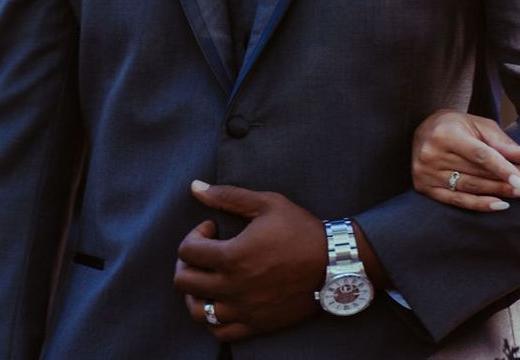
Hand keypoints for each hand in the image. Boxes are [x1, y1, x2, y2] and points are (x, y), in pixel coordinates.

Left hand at [173, 180, 325, 341]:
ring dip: (194, 294)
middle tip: (204, 253)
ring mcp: (244, 310)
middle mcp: (233, 287)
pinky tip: (222, 301)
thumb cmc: (301, 230)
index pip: (186, 251)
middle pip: (184, 281)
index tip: (212, 229)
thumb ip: (228, 195)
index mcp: (233, 256)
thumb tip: (195, 186)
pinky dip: (213, 319)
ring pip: (197, 312)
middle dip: (187, 262)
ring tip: (207, 279)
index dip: (194, 234)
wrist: (334, 264)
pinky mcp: (256, 324)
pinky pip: (220, 333)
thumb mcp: (267, 203)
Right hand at [410, 110, 519, 211]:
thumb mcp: (480, 126)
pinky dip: (480, 205)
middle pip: (478, 173)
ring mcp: (426, 173)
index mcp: (446, 133)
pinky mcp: (424, 188)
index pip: (480, 155)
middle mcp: (432, 154)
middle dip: (508, 181)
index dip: (504, 168)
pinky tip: (500, 205)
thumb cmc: (457, 125)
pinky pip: (457, 201)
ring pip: (470, 188)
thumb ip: (504, 143)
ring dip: (499, 193)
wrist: (424, 130)